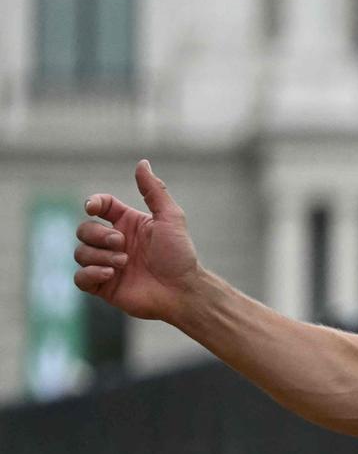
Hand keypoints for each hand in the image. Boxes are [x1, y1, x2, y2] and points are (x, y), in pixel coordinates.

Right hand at [73, 160, 203, 321]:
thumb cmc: (179, 254)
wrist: (181, 290)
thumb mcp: (170, 218)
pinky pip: (79, 277)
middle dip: (99, 235)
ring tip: (124, 263)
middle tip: (122, 244)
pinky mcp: (103, 285)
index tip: (93, 208)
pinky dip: (91, 273)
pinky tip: (111, 274)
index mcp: (128, 223)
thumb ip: (154, 191)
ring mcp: (106, 263)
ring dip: (100, 256)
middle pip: (84, 229)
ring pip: (80, 252)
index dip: (93, 203)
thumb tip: (142, 163)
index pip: (101, 206)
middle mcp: (115, 242)